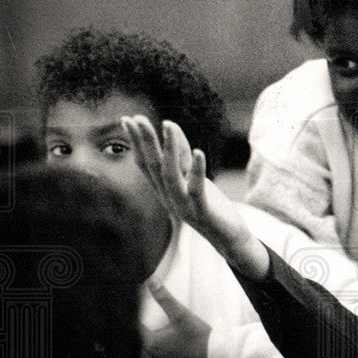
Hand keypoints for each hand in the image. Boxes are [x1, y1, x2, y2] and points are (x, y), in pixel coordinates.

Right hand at [125, 116, 270, 279]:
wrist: (228, 239)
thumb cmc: (210, 206)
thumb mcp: (194, 178)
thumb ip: (183, 158)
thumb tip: (171, 128)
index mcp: (164, 191)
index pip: (146, 163)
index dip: (136, 142)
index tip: (128, 119)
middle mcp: (169, 198)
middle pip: (154, 166)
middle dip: (145, 141)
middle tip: (137, 118)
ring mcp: (184, 206)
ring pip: (171, 175)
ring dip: (169, 149)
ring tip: (168, 125)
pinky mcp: (202, 211)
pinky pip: (197, 189)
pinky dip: (197, 170)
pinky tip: (199, 151)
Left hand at [142, 280, 211, 357]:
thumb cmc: (199, 337)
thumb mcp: (182, 315)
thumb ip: (165, 298)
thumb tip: (151, 280)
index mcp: (152, 346)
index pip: (139, 333)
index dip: (143, 326)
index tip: (149, 322)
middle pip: (147, 351)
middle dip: (152, 344)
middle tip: (164, 336)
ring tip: (172, 351)